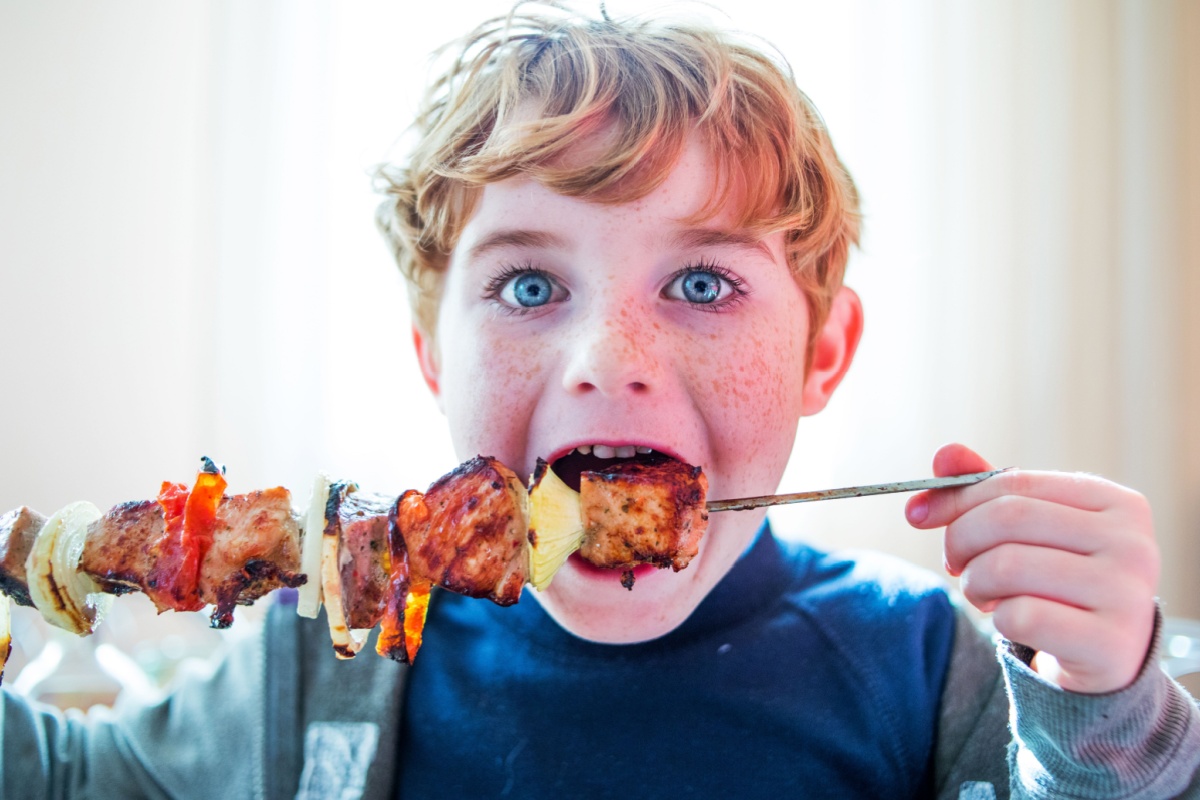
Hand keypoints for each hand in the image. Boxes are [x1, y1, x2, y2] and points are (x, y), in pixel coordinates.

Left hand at [905, 443, 1159, 693]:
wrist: (1105, 658)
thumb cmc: (1060, 583)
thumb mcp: (1030, 532)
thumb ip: (989, 491)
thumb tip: (945, 455)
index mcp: (1116, 503)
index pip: (1013, 484)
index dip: (955, 498)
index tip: (918, 514)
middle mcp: (1132, 543)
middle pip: (1007, 519)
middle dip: (960, 541)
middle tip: (955, 564)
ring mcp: (1128, 594)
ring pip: (1006, 566)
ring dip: (975, 583)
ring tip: (986, 594)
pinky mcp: (1111, 643)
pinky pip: (1020, 616)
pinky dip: (1000, 620)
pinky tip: (1014, 623)